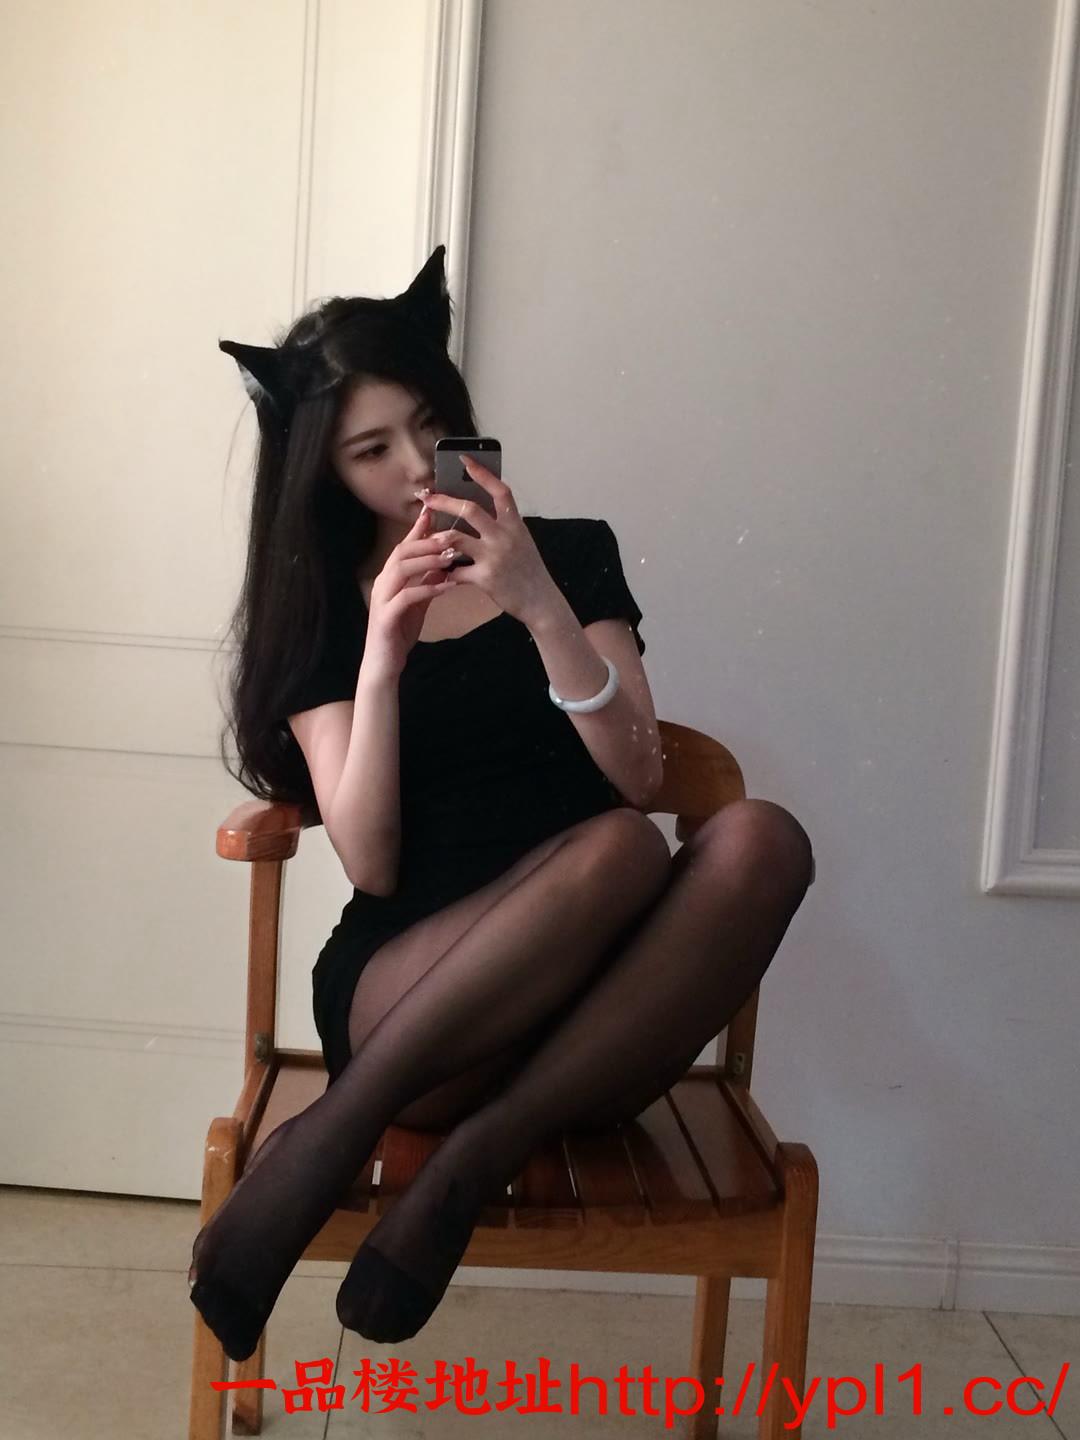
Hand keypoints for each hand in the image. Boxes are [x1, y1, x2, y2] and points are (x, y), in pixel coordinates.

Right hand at [362, 504, 462, 678]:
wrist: (383, 663)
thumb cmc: (399, 632)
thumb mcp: (419, 603)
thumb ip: (427, 582)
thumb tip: (444, 562)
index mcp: (390, 578)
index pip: (404, 546)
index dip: (418, 528)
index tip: (435, 510)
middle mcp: (382, 583)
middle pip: (401, 552)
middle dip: (426, 540)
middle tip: (452, 534)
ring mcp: (382, 599)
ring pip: (401, 569)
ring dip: (427, 560)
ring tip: (451, 556)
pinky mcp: (386, 616)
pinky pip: (407, 596)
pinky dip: (426, 589)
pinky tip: (445, 586)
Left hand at [419, 457, 558, 625]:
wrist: (540, 601)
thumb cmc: (529, 570)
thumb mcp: (522, 541)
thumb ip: (504, 526)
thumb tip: (479, 511)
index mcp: (514, 524)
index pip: (499, 491)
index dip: (482, 473)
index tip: (464, 460)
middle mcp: (505, 536)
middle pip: (469, 509)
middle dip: (444, 501)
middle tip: (426, 497)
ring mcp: (494, 556)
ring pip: (456, 538)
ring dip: (438, 537)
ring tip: (428, 538)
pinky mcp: (485, 577)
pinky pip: (457, 570)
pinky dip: (446, 571)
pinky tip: (441, 573)